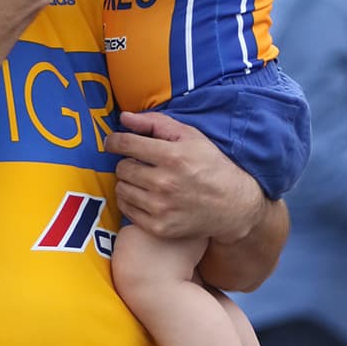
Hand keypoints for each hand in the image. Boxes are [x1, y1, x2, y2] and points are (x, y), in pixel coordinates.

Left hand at [105, 110, 262, 241]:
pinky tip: (146, 196)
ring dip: (128, 182)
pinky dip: (131, 201)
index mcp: (172, 156)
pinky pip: (126, 209)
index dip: (114, 141)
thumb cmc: (211, 166)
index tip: (113, 142)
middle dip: (128, 162)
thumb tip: (124, 118)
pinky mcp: (159, 227)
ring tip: (145, 180)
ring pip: (121, 189)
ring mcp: (160, 208)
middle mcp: (164, 183)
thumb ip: (156, 123)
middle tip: (141, 164)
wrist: (233, 206)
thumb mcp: (190, 136)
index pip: (126, 144)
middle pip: (122, 167)